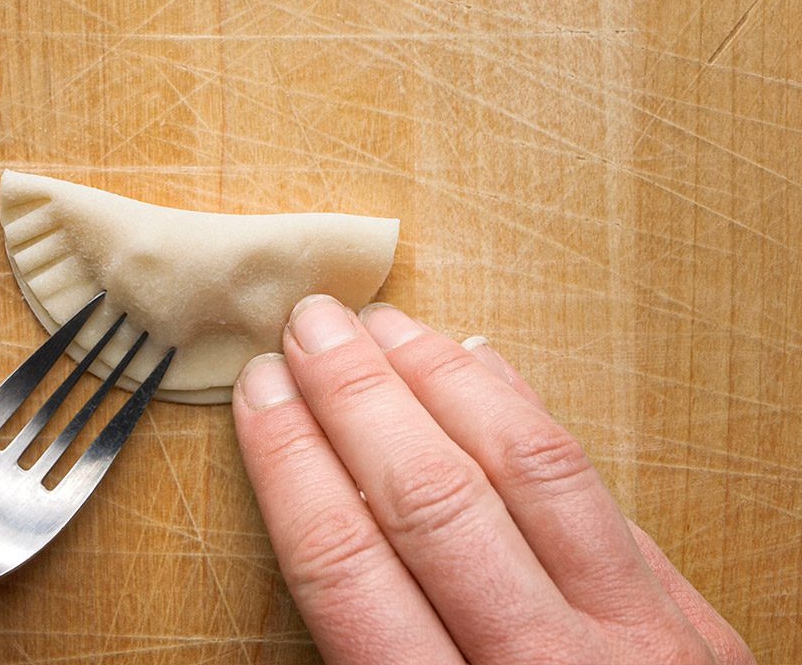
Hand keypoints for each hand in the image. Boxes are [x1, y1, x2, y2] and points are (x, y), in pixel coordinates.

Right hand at [233, 295, 754, 663]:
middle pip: (435, 501)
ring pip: (529, 472)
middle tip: (310, 325)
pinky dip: (531, 414)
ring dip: (444, 382)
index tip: (260, 396)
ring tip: (386, 324)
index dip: (296, 470)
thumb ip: (369, 661)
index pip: (352, 571)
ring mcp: (639, 638)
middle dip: (360, 400)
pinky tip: (484, 364)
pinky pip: (600, 488)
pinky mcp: (694, 618)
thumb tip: (313, 542)